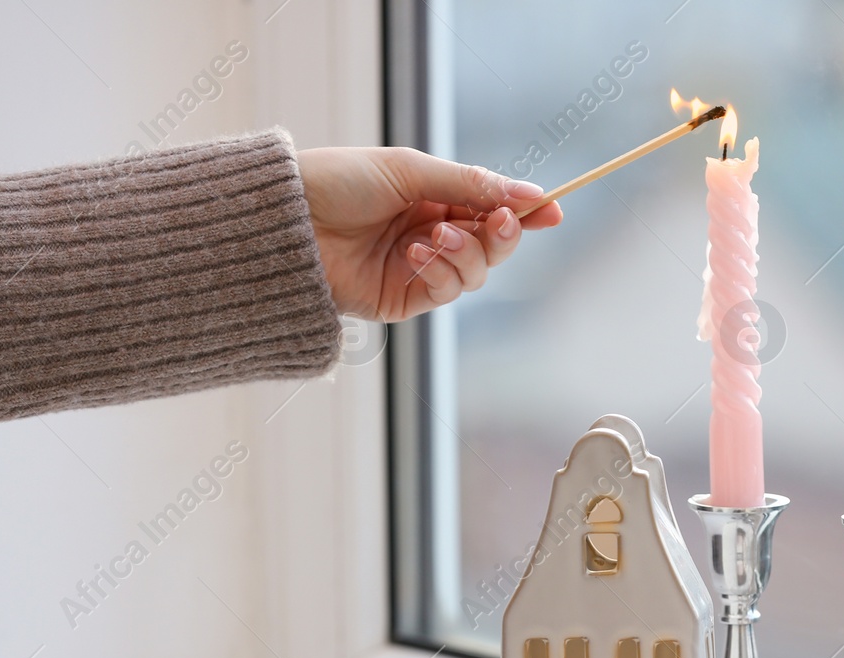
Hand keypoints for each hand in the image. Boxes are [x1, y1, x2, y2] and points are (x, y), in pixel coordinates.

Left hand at [298, 146, 562, 321]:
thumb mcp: (412, 170)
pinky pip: (445, 293)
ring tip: (435, 236)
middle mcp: (431, 234)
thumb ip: (471, 185)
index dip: (525, 211)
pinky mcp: (403, 301)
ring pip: (475, 273)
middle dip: (503, 235)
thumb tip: (529, 194)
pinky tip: (417, 254)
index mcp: (433, 198)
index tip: (554, 209)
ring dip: (467, 254)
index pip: (492, 208)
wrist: (290, 220)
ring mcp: (419, 270)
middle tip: (503, 222)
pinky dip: (441, 273)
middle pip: (493, 245)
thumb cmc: (340, 182)